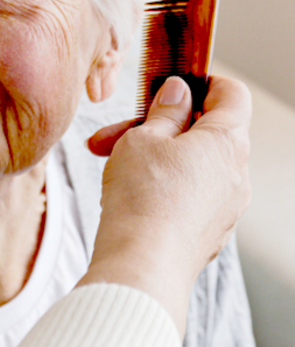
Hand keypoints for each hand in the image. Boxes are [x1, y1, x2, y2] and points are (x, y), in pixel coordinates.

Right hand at [78, 75, 251, 334]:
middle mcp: (235, 173)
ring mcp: (226, 205)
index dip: (204, 81)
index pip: (232, 94)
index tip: (173, 84)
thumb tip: (179, 92)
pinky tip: (128, 189)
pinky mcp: (209, 230)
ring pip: (192, 162)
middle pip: (204, 130)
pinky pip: (190, 192)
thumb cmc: (143, 196)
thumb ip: (165, 110)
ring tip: (111, 159)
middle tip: (118, 130)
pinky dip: (163, 182)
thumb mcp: (144, 137)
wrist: (141, 265)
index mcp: (226, 142)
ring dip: (154, 154)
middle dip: (158, 124)